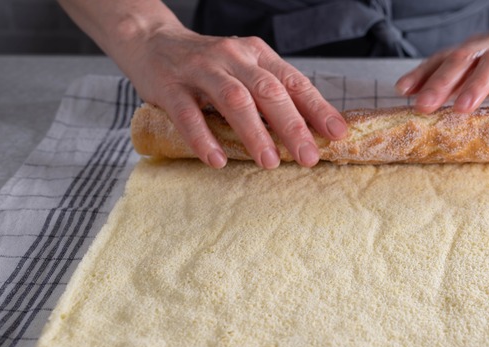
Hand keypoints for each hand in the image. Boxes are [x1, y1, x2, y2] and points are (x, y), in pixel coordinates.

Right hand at [122, 26, 347, 168]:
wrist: (152, 41)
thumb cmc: (208, 66)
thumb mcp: (244, 70)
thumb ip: (272, 94)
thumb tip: (310, 131)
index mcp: (257, 54)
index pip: (293, 81)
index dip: (317, 108)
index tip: (336, 134)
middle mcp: (232, 57)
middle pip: (268, 91)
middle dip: (292, 126)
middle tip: (308, 157)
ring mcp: (200, 70)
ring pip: (234, 100)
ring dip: (254, 133)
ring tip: (270, 162)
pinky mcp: (169, 86)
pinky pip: (188, 114)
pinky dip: (204, 139)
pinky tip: (217, 160)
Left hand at [395, 24, 488, 112]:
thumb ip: (463, 85)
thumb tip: (426, 103)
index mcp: (479, 48)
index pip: (445, 57)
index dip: (423, 73)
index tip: (403, 91)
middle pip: (465, 58)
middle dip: (441, 82)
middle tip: (423, 105)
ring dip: (477, 84)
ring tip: (461, 107)